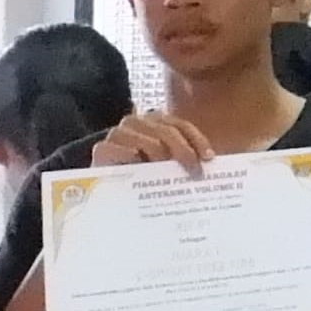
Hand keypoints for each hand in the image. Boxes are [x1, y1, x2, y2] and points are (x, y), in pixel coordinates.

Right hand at [90, 110, 213, 171]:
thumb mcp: (169, 166)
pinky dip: (128, 156)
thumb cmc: (144, 176)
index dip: (197, 140)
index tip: (209, 159)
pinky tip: (139, 165)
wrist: (109, 187)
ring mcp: (118, 134)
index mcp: (156, 123)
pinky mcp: (102, 149)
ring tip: (170, 173)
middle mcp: (137, 123)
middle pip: (166, 132)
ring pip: (146, 141)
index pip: (181, 126)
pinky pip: (117, 150)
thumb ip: (185, 161)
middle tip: (195, 172)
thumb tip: (209, 165)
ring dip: (161, 156)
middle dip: (184, 151)